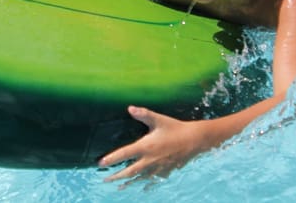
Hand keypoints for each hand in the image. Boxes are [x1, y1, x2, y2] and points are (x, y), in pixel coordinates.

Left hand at [98, 106, 216, 183]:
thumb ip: (143, 114)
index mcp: (146, 146)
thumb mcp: (159, 119)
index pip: (124, 154)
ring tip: (118, 187)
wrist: (195, 140)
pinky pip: (152, 181)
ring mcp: (158, 168)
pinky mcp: (165, 172)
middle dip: (116, 176)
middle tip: (105, 180)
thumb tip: (130, 108)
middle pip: (129, 171)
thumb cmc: (175, 128)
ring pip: (139, 178)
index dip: (111, 159)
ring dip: (128, 183)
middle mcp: (150, 160)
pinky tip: (141, 188)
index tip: (100, 163)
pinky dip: (145, 185)